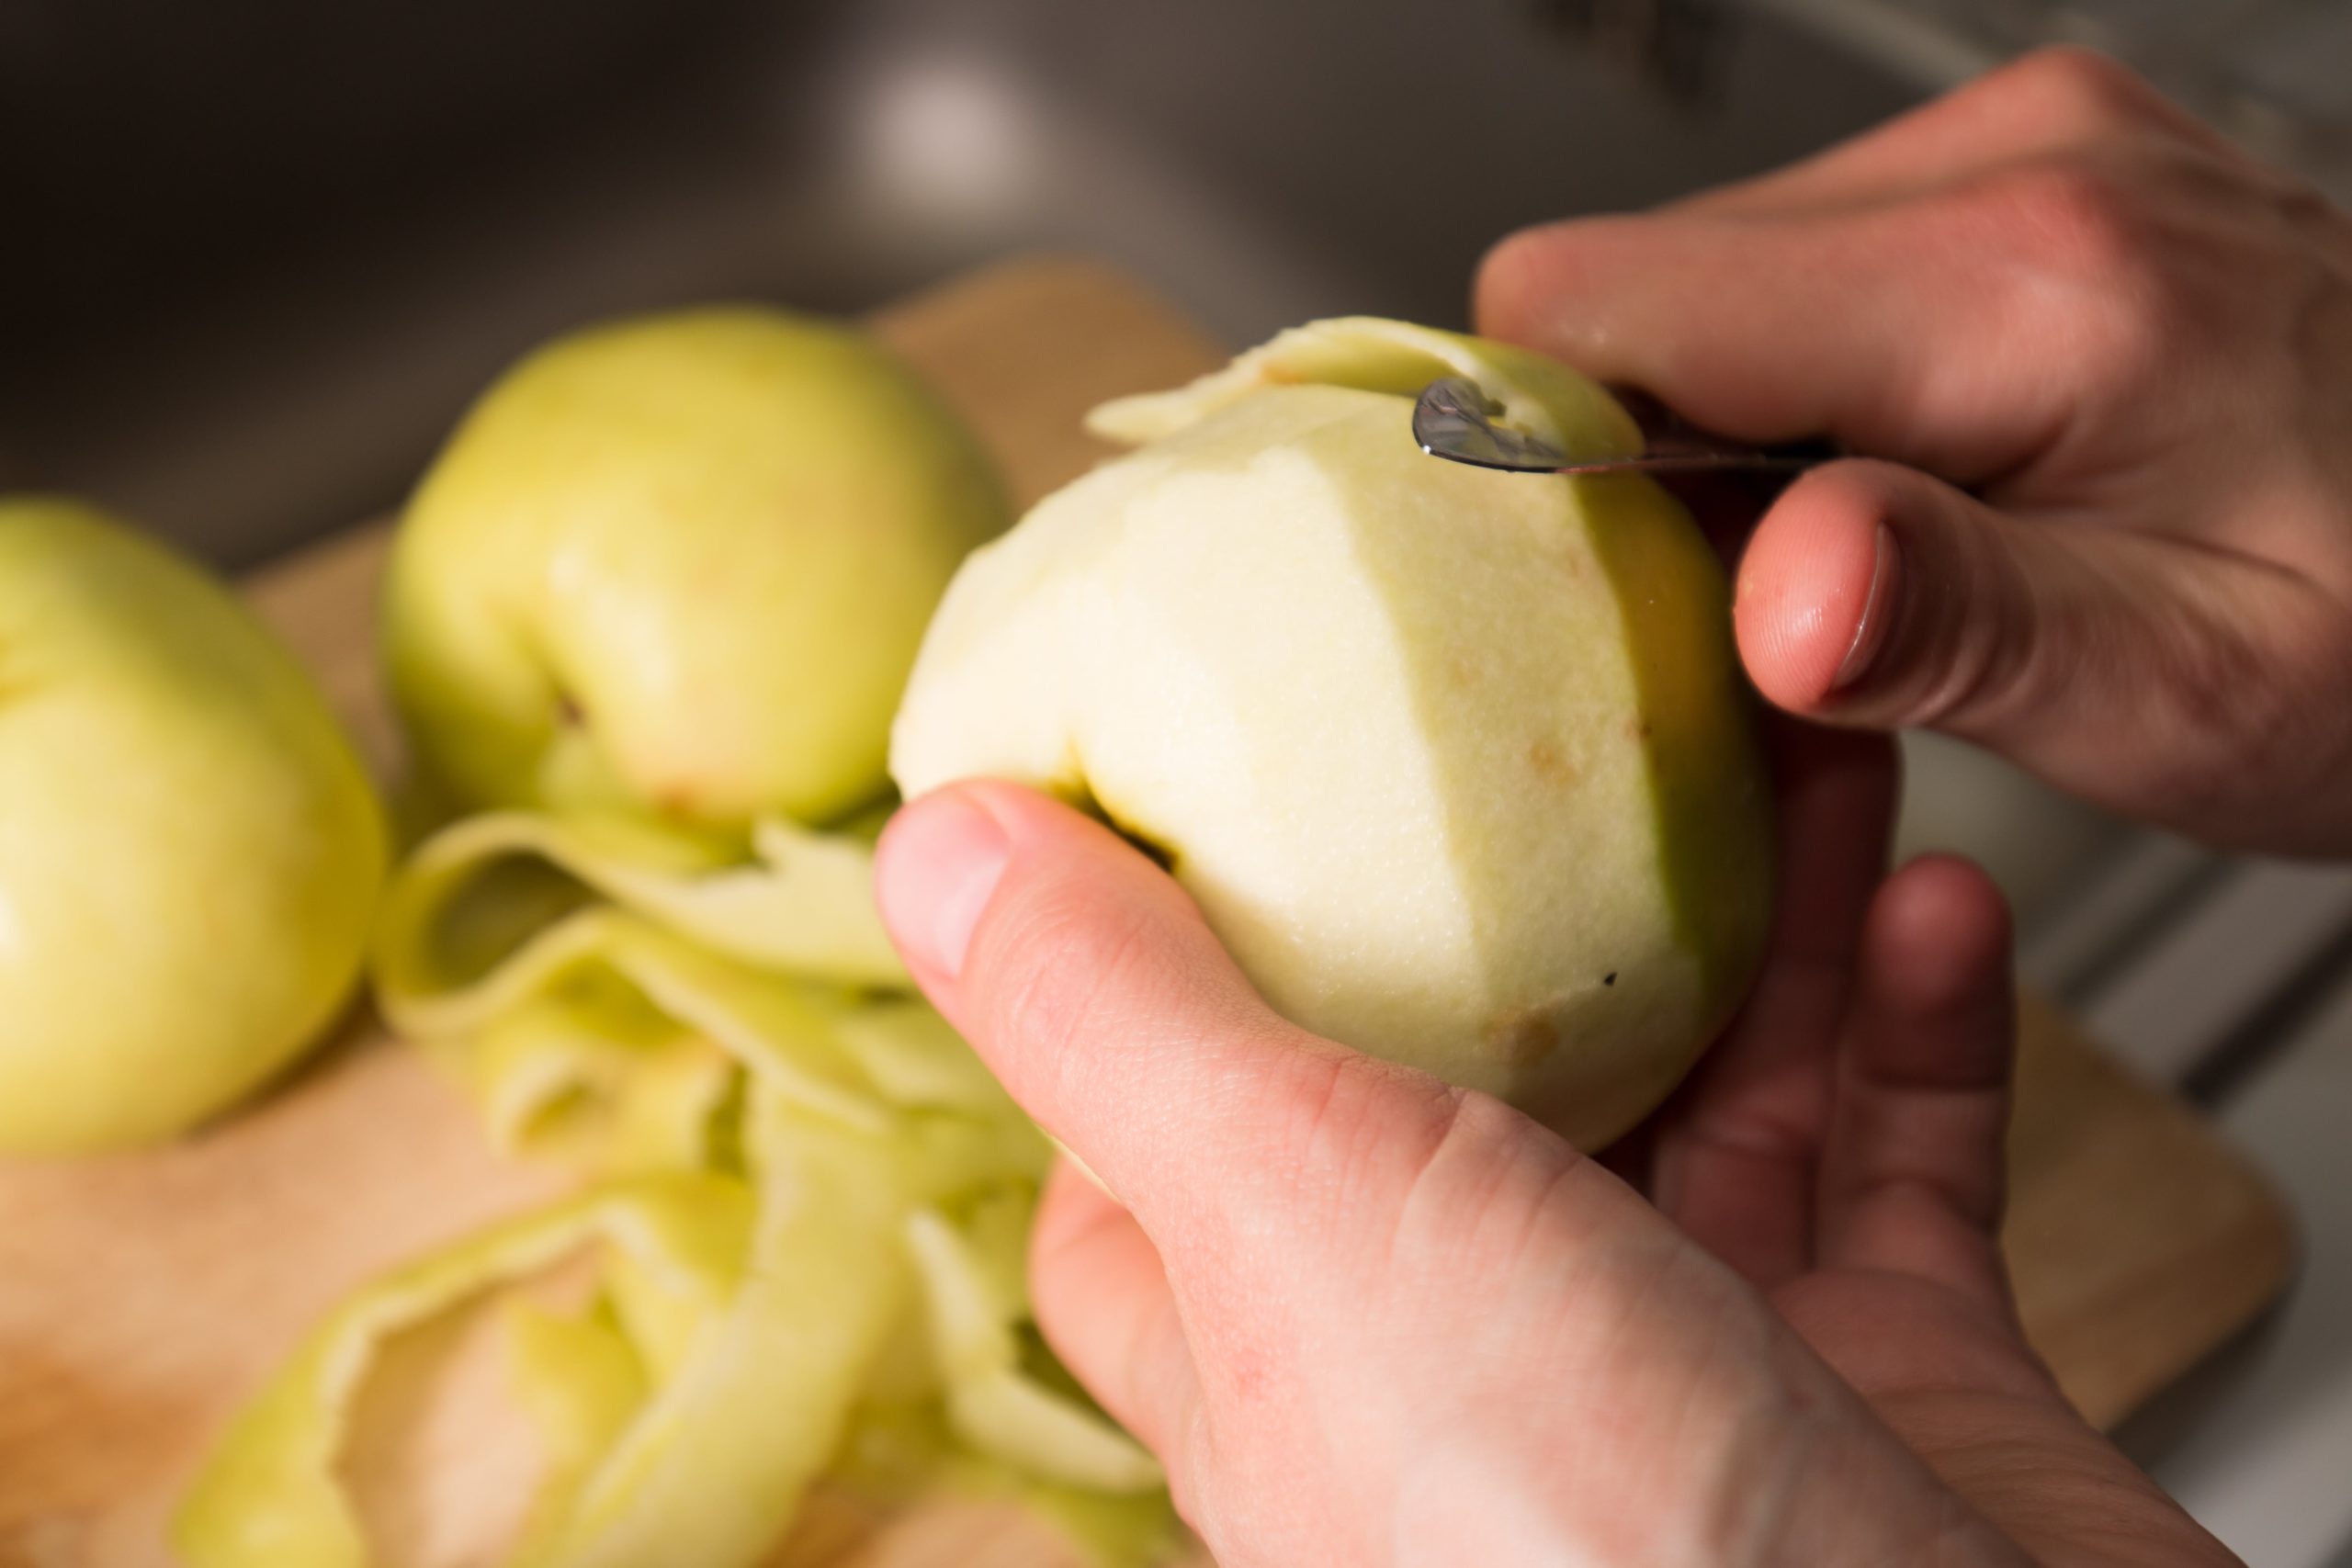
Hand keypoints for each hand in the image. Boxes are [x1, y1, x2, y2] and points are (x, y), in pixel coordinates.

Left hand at [874, 728, 2235, 1566]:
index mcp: (1279, 1341)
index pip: (1161, 1160)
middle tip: (1557, 707)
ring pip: (1699, 1090)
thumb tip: (935, 846)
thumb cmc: (1584, 1545)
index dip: (1165, 986)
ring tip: (1787, 730)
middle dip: (1521, 894)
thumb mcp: (1292, 1209)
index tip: (1214, 806)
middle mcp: (1463, 1370)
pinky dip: (1907, 1022)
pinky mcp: (1884, 1390)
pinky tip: (1923, 893)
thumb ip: (1119, 1022)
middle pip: (1463, 1076)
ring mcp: (1681, 1379)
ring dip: (1747, 915)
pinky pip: (1893, 1164)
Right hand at [1477, 46, 2351, 854]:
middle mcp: (2009, 161)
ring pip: (1690, 277)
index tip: (1590, 596)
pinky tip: (1892, 486)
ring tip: (1849, 556)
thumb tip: (1777, 593)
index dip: (1535, 452)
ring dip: (1712, 432)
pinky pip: (1785, 268)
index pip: (1592, 299)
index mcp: (2026, 281)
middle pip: (1622, 284)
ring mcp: (2014, 145)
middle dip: (1631, 459)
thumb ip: (1966, 630)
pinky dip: (1786, 392)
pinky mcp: (2015, 167)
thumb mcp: (2183, 695)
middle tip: (1746, 610)